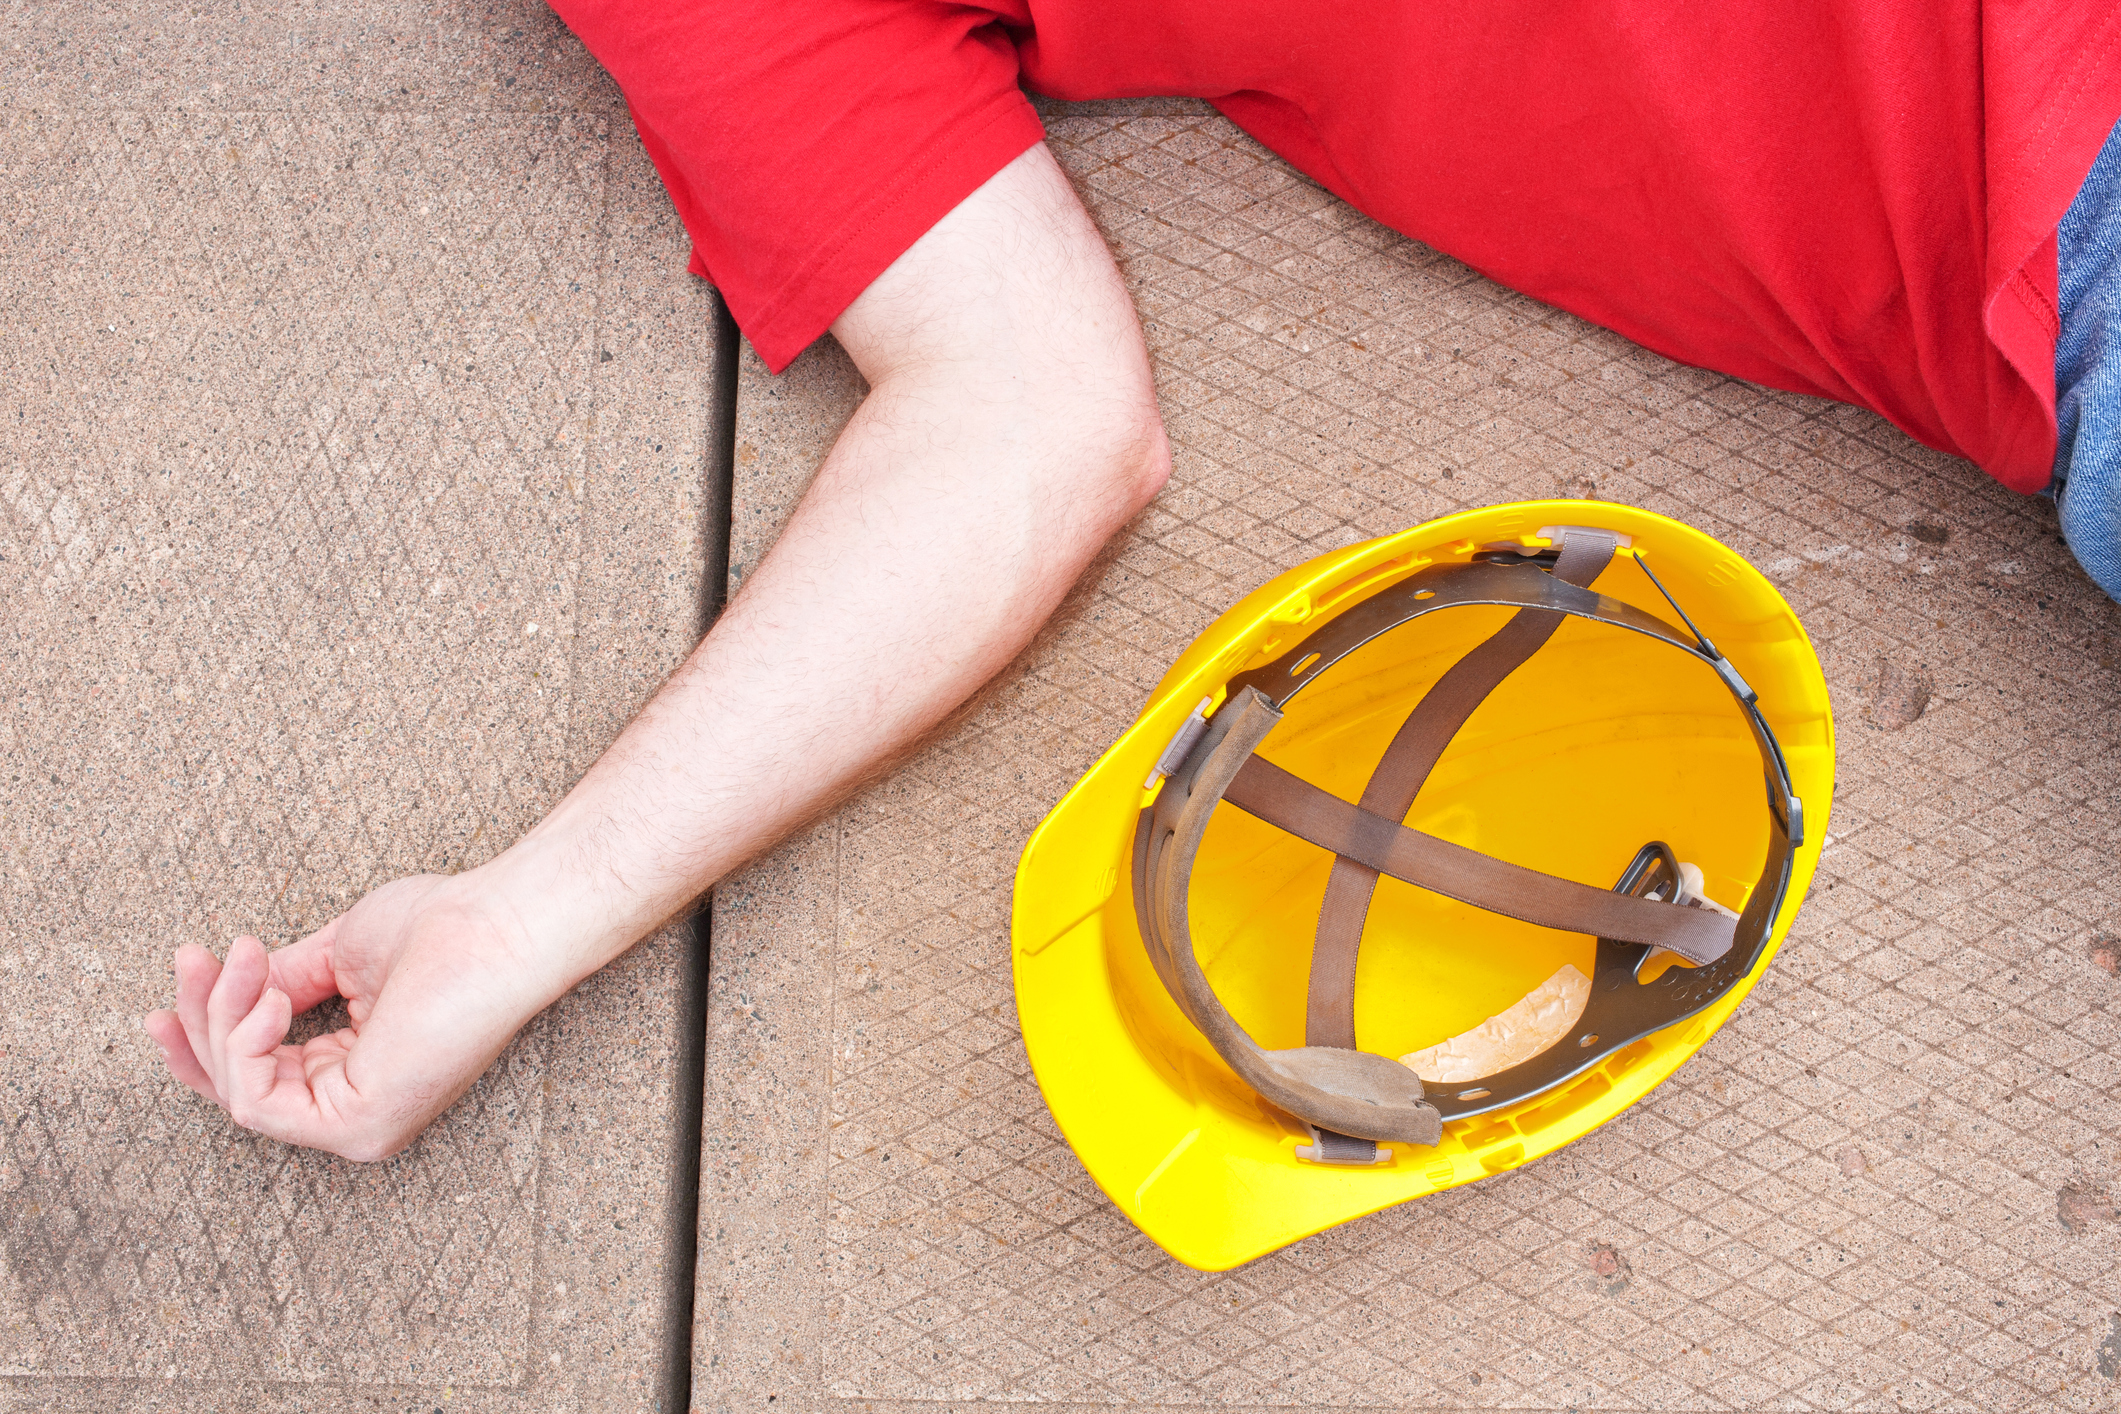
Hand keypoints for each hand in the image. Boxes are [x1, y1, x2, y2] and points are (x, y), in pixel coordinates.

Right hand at [142, 872, 552, 1160]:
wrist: (496, 924)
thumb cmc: (443, 929)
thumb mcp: (338, 954)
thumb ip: (281, 984)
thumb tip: (234, 990)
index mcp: (359, 1075)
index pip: (259, 1076)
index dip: (204, 1033)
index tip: (181, 972)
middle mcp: (359, 1112)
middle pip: (238, 1087)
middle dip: (200, 1018)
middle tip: (191, 957)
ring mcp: (362, 1127)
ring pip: (240, 1093)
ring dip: (222, 1016)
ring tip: (245, 956)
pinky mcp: (361, 1126)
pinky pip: (258, 1103)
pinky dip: (245, 1044)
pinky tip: (272, 998)